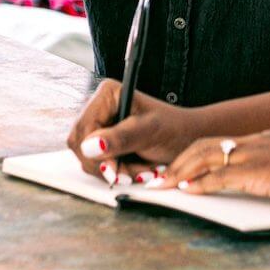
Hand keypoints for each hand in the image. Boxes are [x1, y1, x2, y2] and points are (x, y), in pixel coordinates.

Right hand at [66, 79, 202, 183]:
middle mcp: (99, 109)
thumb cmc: (175, 129)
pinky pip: (98, 165)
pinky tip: (136, 171)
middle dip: (106, 164)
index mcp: (107, 95)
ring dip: (115, 171)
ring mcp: (100, 127)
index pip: (83, 128)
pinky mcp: (105, 144)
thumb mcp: (150, 132)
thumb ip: (120, 138)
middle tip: (131, 175)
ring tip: (142, 171)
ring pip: (88, 158)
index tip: (112, 168)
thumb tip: (90, 146)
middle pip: (80, 145)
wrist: (189, 139)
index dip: (93, 151)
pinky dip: (117, 173)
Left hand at [155, 130, 269, 209]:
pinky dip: (200, 183)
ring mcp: (256, 155)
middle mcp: (256, 142)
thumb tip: (268, 181)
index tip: (182, 167)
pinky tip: (187, 191)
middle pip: (205, 145)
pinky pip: (220, 176)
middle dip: (180, 161)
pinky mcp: (258, 172)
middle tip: (162, 176)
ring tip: (165, 185)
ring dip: (181, 172)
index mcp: (265, 139)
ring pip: (206, 157)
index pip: (220, 142)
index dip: (196, 154)